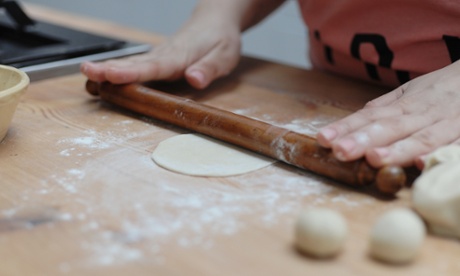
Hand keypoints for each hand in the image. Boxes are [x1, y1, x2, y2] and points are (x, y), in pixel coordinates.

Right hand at [81, 12, 240, 88]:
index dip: (132, 72)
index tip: (111, 75)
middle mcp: (164, 55)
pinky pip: (135, 64)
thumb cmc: (221, 40)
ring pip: (132, 62)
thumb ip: (208, 68)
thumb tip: (194, 79)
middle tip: (88, 72)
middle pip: (136, 63)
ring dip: (109, 68)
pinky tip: (103, 76)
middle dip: (110, 69)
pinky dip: (118, 69)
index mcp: (180, 56)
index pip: (153, 66)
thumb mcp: (224, 56)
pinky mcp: (157, 58)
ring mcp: (159, 55)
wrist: (215, 21)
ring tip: (87, 73)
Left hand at [317, 61, 459, 167]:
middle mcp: (424, 112)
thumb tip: (357, 120)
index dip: (347, 127)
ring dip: (396, 149)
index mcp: (407, 103)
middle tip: (340, 151)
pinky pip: (456, 146)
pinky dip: (438, 154)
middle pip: (391, 127)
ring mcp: (448, 123)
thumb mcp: (413, 92)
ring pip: (420, 137)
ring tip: (373, 159)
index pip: (371, 116)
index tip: (324, 138)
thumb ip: (386, 108)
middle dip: (364, 139)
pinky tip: (421, 163)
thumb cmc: (445, 88)